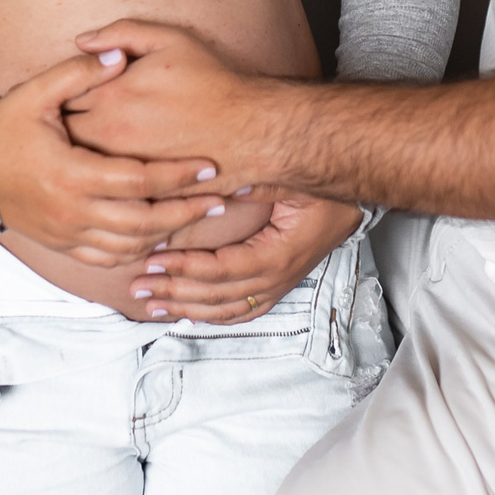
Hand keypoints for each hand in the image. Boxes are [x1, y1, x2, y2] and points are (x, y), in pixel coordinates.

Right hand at [0, 50, 230, 266]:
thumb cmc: (5, 128)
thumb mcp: (35, 92)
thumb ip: (78, 73)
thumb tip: (117, 54)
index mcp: (71, 174)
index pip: (139, 181)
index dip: (177, 175)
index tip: (208, 165)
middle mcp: (72, 211)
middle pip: (143, 221)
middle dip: (185, 211)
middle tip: (219, 200)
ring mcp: (67, 233)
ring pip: (129, 245)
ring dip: (168, 234)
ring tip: (198, 218)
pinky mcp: (62, 245)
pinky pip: (108, 258)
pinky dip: (138, 251)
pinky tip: (159, 238)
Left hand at [67, 20, 289, 186]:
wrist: (251, 132)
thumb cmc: (212, 83)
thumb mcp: (170, 39)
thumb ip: (121, 33)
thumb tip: (81, 41)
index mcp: (111, 96)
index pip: (61, 95)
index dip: (58, 92)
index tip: (61, 91)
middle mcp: (110, 135)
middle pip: (62, 134)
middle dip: (57, 128)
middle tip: (59, 121)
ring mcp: (123, 166)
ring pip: (78, 164)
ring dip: (72, 155)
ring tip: (75, 145)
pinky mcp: (137, 190)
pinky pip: (103, 188)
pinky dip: (97, 180)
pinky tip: (102, 169)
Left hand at [126, 194, 360, 322]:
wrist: (355, 203)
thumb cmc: (327, 188)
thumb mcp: (293, 180)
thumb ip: (257, 185)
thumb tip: (221, 189)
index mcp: (277, 254)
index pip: (221, 269)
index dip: (185, 267)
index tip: (153, 259)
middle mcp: (277, 278)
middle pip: (218, 295)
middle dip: (175, 291)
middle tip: (140, 286)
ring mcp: (278, 285)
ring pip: (226, 309)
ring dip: (187, 307)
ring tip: (153, 304)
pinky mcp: (277, 285)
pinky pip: (242, 311)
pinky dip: (212, 315)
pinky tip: (188, 312)